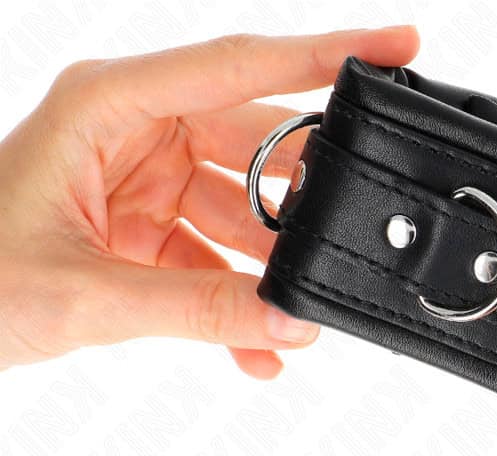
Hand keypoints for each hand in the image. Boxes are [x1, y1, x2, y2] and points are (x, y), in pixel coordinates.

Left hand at [0, 26, 418, 376]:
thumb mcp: (85, 293)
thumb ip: (194, 307)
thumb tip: (290, 320)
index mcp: (112, 108)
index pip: (235, 69)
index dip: (320, 57)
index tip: (395, 48)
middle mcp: (137, 135)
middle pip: (255, 151)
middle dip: (302, 203)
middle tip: (348, 236)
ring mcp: (147, 187)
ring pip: (242, 217)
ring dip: (269, 271)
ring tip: (295, 318)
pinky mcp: (150, 235)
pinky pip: (214, 263)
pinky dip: (236, 305)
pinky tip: (258, 351)